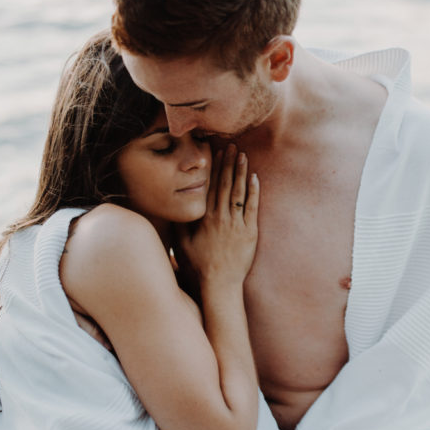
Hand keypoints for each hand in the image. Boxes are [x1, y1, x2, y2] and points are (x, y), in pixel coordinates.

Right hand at [179, 143, 258, 285]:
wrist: (218, 284)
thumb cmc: (198, 266)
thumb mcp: (181, 244)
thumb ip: (179, 223)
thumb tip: (175, 206)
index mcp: (204, 218)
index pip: (210, 186)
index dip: (214, 168)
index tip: (216, 152)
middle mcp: (220, 217)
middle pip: (225, 184)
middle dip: (229, 163)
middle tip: (232, 145)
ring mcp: (236, 224)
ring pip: (238, 192)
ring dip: (241, 172)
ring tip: (243, 155)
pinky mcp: (250, 233)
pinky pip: (252, 208)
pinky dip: (254, 192)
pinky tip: (255, 178)